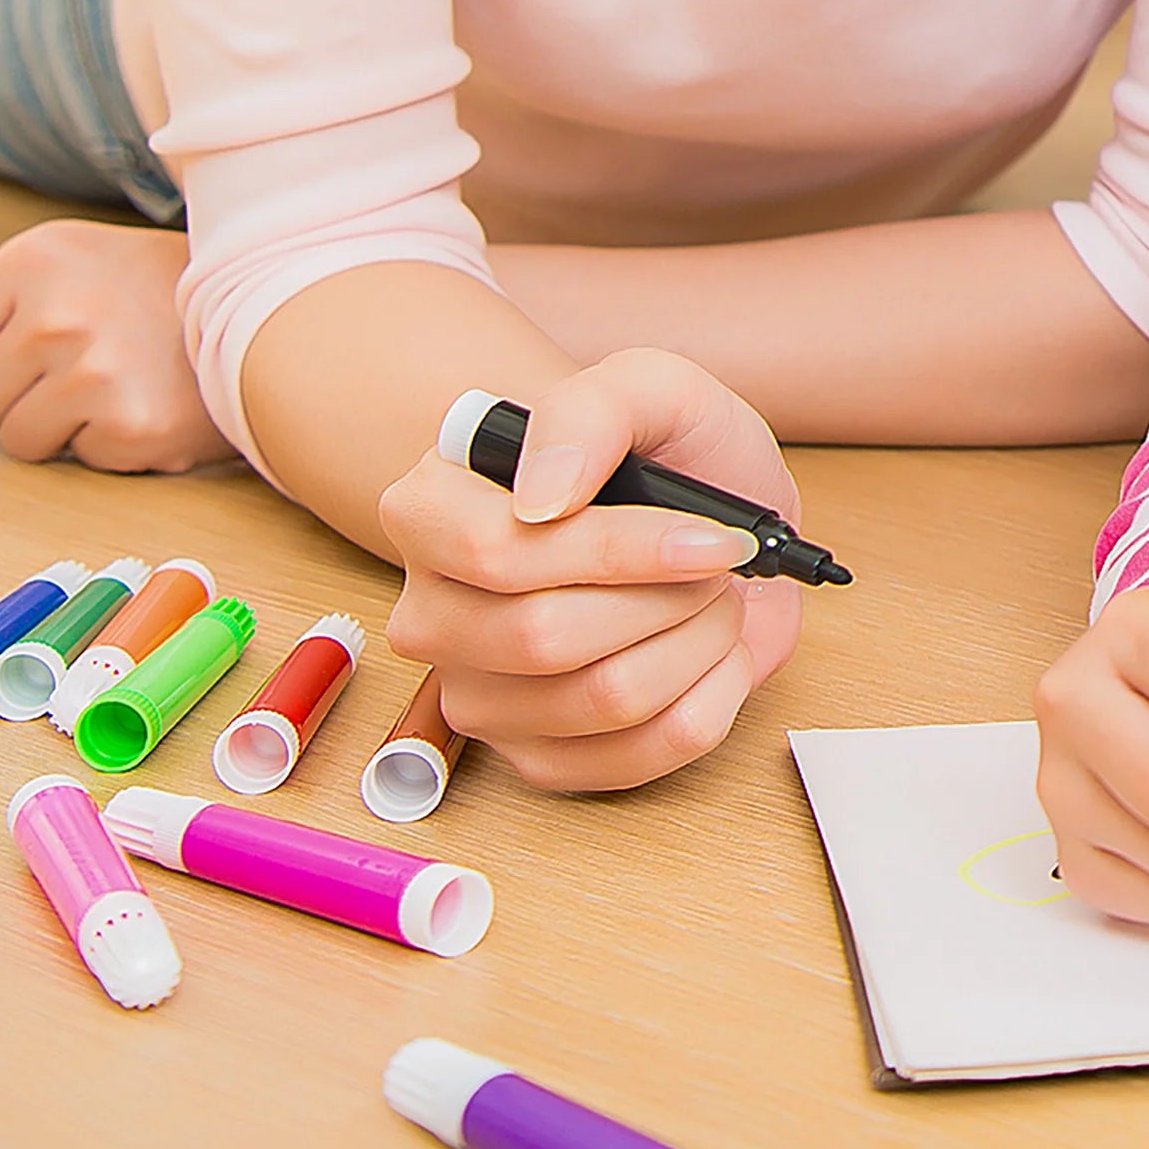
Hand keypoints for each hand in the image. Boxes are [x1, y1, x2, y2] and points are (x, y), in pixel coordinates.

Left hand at [0, 219, 234, 472]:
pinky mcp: (131, 426)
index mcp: (36, 259)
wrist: (273, 306)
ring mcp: (94, 373)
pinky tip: (155, 401)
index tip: (31, 342)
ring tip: (124, 382)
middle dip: (25, 394)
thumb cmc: (163, 291)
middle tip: (92, 361)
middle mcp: (58, 314)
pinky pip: (83, 458)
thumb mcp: (80, 259)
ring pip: (20, 439)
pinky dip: (116, 442)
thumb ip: (5, 299)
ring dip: (67, 424)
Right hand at [378, 348, 806, 792]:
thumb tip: (542, 497)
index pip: (497, 554)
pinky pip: (638, 756)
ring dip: (700, 643)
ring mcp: (479, 696)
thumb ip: (590, 411)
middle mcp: (434, 612)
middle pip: (547, 638)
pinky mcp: (537, 760)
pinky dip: (711, 698)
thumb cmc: (666, 452)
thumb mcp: (649, 388)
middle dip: (673, 597)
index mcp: (429, 510)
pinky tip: (712, 652)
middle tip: (719, 559)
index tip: (712, 534)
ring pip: (605, 700)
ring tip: (711, 599)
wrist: (711, 520)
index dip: (620, 551)